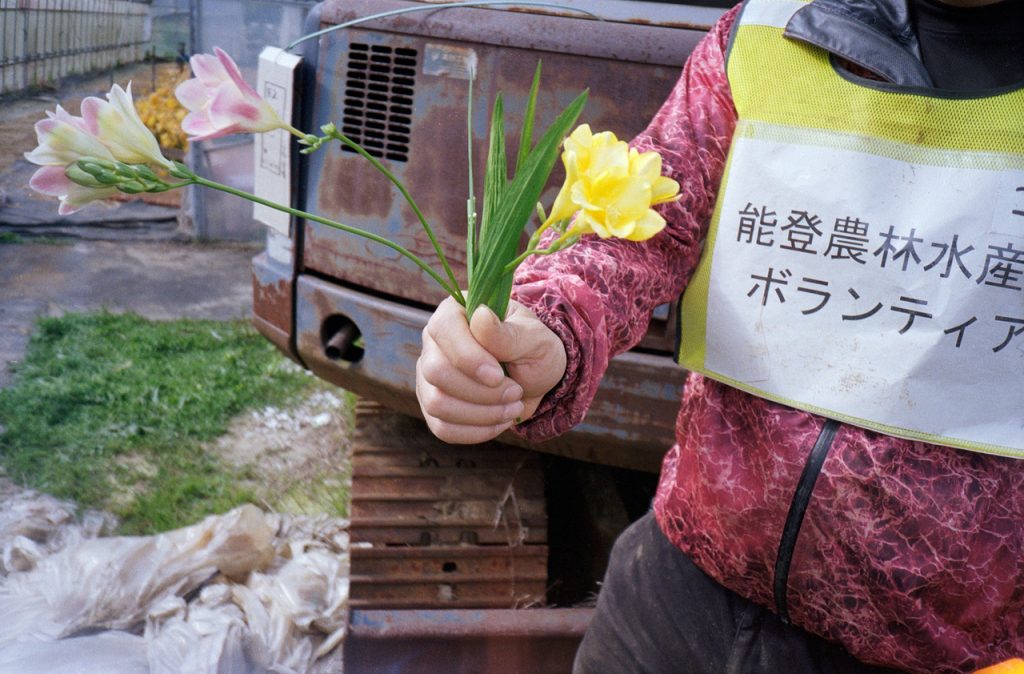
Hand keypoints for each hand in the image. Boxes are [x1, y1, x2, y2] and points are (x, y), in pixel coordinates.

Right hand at [416, 297, 566, 443]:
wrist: (536, 377)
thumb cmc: (534, 349)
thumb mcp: (533, 338)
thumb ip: (507, 332)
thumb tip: (480, 316)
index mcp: (454, 313)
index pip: (443, 330)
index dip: (468, 358)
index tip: (498, 376)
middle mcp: (434, 343)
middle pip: (436, 372)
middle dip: (480, 392)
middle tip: (515, 393)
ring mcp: (429, 377)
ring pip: (437, 404)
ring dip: (482, 414)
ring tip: (512, 406)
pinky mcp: (433, 407)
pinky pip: (442, 428)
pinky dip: (476, 431)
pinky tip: (499, 421)